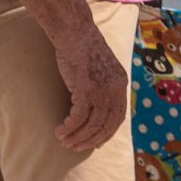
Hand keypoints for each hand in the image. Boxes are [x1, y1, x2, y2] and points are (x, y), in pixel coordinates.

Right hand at [52, 25, 128, 152]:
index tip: (95, 143)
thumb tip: (97, 105)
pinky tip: (59, 131)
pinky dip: (69, 128)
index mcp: (121, 84)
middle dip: (91, 140)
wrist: (75, 32)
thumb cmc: (83, 48)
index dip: (107, 133)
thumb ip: (104, 85)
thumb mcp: (102, 68)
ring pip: (92, 125)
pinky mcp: (86, 89)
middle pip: (106, 125)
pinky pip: (78, 118)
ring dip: (77, 137)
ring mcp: (102, 90)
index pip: (118, 117)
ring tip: (64, 142)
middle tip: (76, 147)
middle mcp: (115, 89)